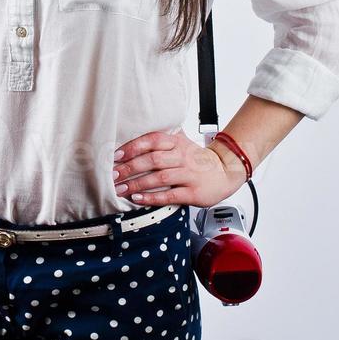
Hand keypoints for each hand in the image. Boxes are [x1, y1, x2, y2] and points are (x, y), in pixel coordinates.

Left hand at [112, 130, 247, 207]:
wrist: (225, 171)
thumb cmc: (196, 159)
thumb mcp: (181, 143)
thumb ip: (159, 140)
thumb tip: (128, 143)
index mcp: (177, 142)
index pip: (152, 140)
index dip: (133, 147)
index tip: (116, 155)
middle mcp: (182, 156)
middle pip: (153, 159)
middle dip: (130, 167)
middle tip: (113, 175)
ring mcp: (189, 174)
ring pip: (160, 177)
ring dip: (137, 184)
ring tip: (120, 189)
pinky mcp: (194, 192)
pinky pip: (170, 195)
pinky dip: (152, 197)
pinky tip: (138, 199)